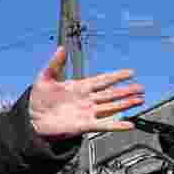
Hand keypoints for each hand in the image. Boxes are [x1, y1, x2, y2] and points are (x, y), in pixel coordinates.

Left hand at [28, 47, 144, 140]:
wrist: (32, 120)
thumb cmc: (38, 99)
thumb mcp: (45, 78)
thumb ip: (55, 64)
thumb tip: (61, 48)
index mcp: (80, 87)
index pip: (103, 80)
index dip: (117, 76)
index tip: (130, 72)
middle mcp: (87, 100)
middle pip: (112, 94)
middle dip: (127, 90)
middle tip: (141, 88)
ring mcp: (87, 113)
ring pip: (111, 107)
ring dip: (126, 104)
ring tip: (140, 100)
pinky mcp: (84, 125)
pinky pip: (104, 125)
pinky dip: (117, 125)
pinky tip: (128, 125)